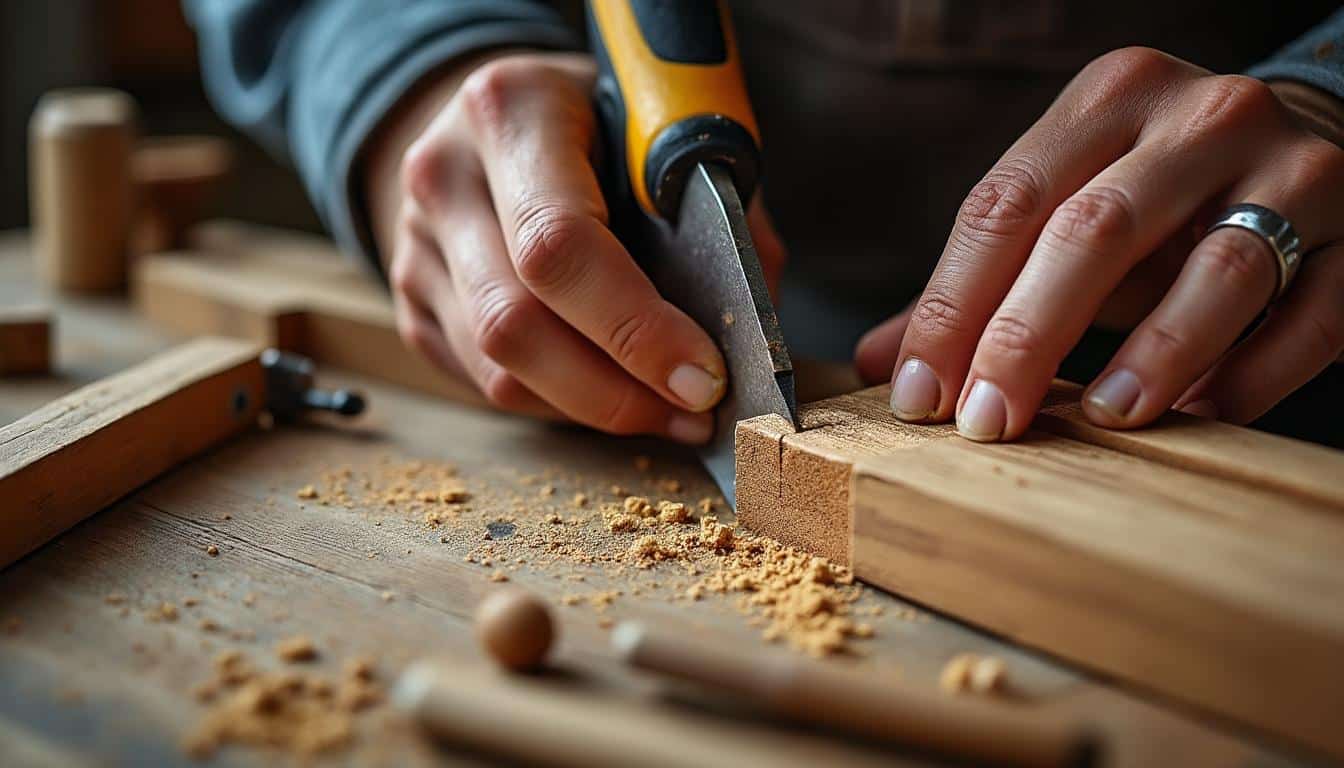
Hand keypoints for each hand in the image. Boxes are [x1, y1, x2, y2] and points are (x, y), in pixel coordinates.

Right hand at [366, 52, 785, 442]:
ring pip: (496, 371)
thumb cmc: (600, 127)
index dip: (635, 327)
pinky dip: (559, 403)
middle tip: (693, 413)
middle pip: (514, 325)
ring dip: (593, 409)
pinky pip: (485, 384)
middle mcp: (444, 177)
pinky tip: (610, 391)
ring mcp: (414, 245)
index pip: (560, 243)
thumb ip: (718, 218)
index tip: (703, 375)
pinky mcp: (412, 304)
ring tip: (666, 412)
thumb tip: (752, 335)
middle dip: (617, 390)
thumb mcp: (665, 135)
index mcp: (511, 111)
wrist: (496, 120)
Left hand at [856, 47, 1343, 439]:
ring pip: (1217, 268)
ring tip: (1104, 417)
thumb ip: (979, 280)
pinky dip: (1249, 374)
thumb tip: (879, 362)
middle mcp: (1200, 119)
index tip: (918, 393)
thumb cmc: (1158, 198)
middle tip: (987, 423)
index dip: (953, 304)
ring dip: (1153, 353)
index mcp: (1107, 101)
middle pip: (1093, 231)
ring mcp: (1294, 167)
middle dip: (1027, 337)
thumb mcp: (1066, 212)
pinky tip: (1197, 413)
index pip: (1005, 203)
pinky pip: (1310, 315)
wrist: (1314, 141)